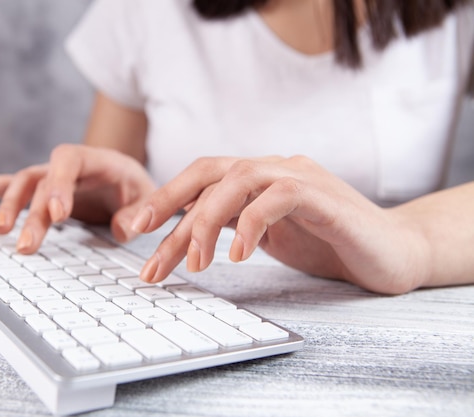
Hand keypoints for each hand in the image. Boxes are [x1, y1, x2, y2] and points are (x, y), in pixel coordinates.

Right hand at [0, 144, 155, 252]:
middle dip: (31, 212)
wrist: (129, 180)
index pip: (68, 161)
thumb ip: (137, 213)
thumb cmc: (137, 189)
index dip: (59, 185)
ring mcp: (49, 176)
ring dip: (7, 207)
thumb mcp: (148, 199)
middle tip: (26, 246)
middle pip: (40, 181)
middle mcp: (66, 165)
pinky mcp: (38, 190)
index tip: (58, 216)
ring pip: (20, 185)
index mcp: (95, 159)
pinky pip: (5, 184)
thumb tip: (121, 229)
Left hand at [131, 155, 428, 294]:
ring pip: (238, 180)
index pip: (200, 181)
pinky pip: (279, 198)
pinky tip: (241, 256)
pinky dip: (254, 224)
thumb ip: (232, 226)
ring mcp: (298, 177)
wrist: (391, 252)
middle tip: (141, 236)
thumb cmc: (326, 244)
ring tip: (196, 263)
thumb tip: (184, 236)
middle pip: (208, 171)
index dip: (163, 201)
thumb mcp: (266, 236)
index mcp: (255, 179)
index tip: (133, 231)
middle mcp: (272, 169)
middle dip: (168, 201)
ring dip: (207, 221)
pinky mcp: (323, 196)